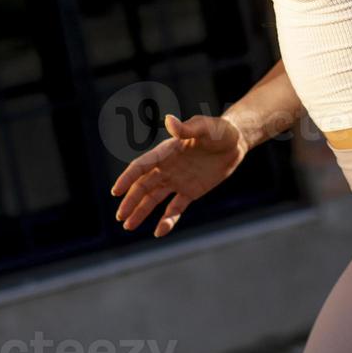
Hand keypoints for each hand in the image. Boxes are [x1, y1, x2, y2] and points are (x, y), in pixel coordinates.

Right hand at [109, 113, 247, 237]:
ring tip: (128, 226)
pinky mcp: (190, 192)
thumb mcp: (204, 128)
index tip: (116, 191)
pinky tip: (159, 232)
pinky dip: (167, 220)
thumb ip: (186, 128)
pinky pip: (175, 208)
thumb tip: (169, 120)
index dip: (128, 178)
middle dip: (131, 201)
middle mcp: (167, 168)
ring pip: (154, 199)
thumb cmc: (219, 130)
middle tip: (120, 217)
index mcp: (166, 152)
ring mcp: (177, 181)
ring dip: (141, 212)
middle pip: (143, 186)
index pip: (142, 166)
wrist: (236, 142)